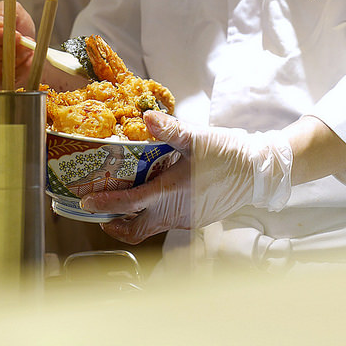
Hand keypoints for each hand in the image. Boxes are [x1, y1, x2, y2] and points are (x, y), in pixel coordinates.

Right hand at [0, 1, 34, 85]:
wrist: (22, 42)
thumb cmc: (14, 23)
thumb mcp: (12, 10)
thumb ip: (3, 12)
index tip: (16, 35)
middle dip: (8, 50)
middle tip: (26, 44)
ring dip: (13, 61)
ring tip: (26, 51)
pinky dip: (13, 74)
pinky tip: (22, 63)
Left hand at [82, 111, 292, 243]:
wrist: (259, 171)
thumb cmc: (228, 153)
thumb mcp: (197, 137)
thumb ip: (169, 129)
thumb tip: (147, 116)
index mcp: (171, 192)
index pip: (129, 204)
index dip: (106, 205)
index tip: (87, 203)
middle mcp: (176, 212)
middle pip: (136, 229)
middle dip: (114, 223)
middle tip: (99, 209)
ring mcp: (187, 219)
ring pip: (152, 226)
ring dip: (135, 217)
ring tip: (124, 200)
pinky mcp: (197, 219)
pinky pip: (169, 221)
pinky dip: (155, 212)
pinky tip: (157, 193)